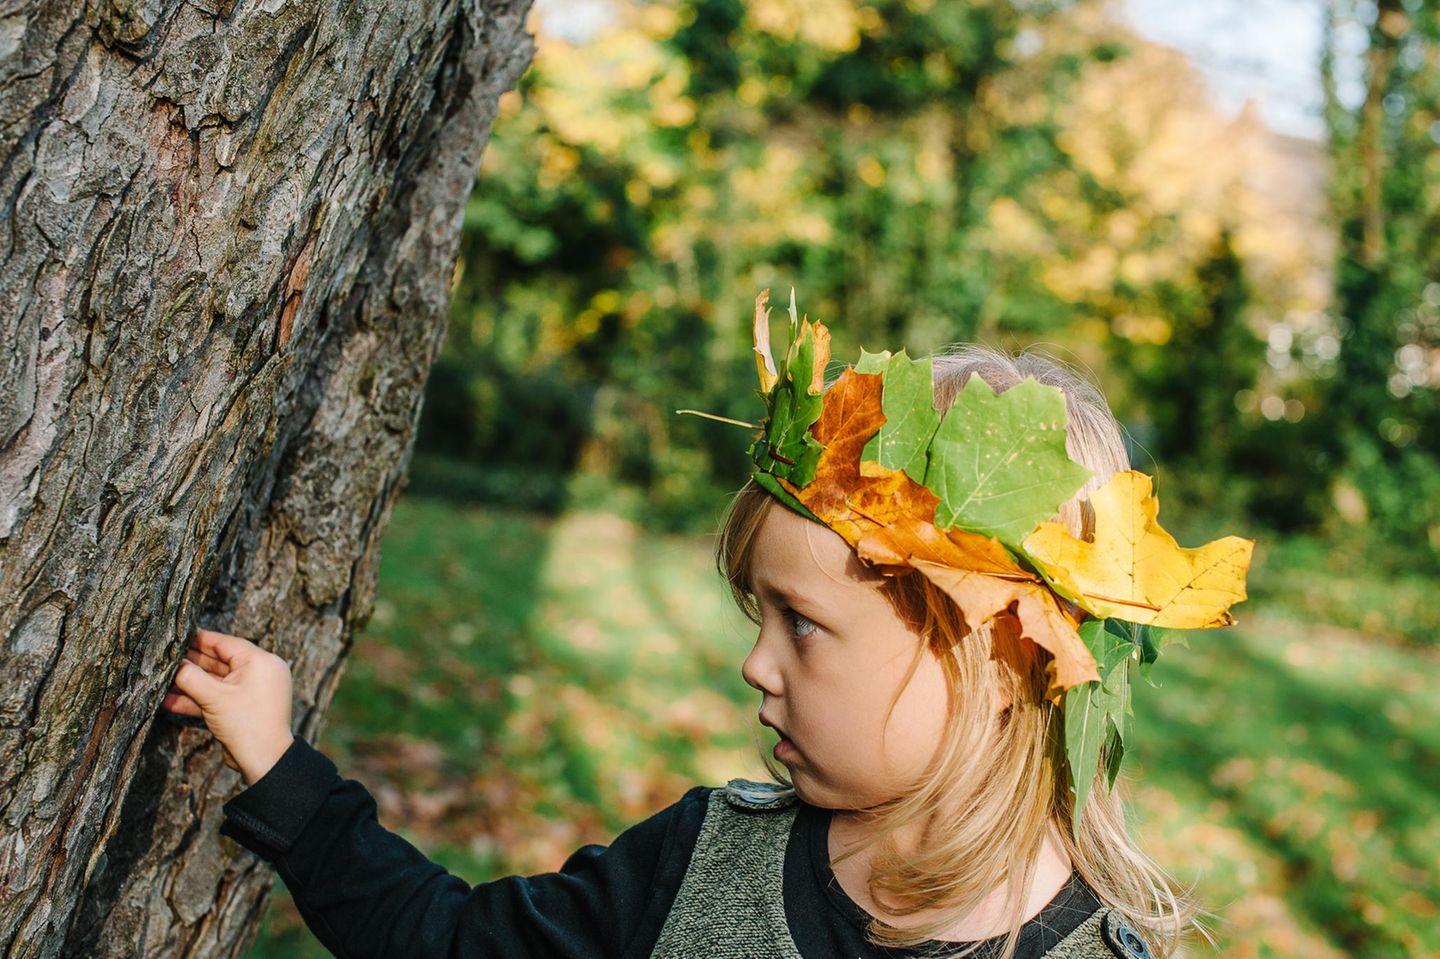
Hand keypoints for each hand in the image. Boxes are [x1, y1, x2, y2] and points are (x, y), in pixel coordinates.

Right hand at [162, 628, 295, 784]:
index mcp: (260, 662)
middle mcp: (258, 673)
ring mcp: (250, 691)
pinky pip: (216, 698)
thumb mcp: (214, 697)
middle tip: (165, 657)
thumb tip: (173, 665)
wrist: (264, 761)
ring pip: (215, 682)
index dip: (200, 639)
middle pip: (218, 661)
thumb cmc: (246, 723)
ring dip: (189, 683)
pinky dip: (196, 699)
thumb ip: (191, 678)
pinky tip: (168, 700)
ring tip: (161, 679)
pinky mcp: (240, 708)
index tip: (178, 634)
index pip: (226, 643)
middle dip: (191, 662)